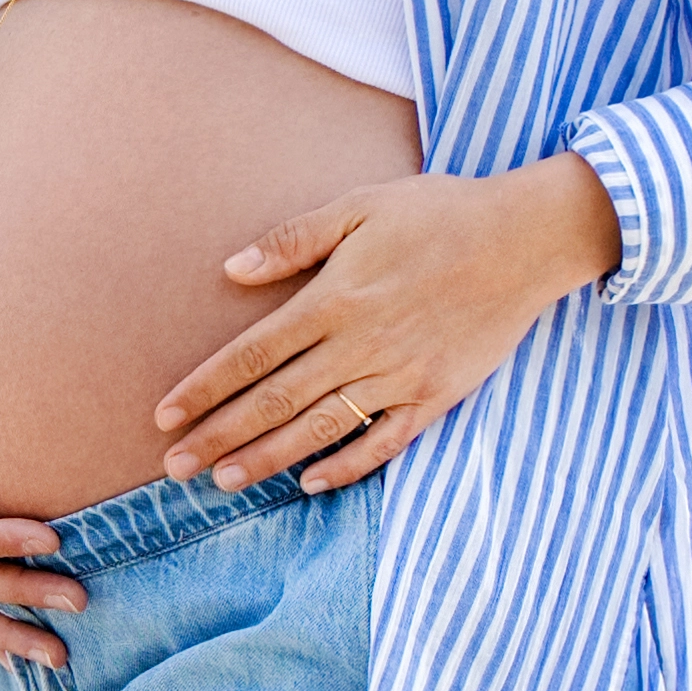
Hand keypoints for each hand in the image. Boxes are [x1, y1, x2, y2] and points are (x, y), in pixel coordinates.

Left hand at [156, 158, 619, 493]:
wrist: (527, 237)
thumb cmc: (440, 213)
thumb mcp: (361, 206)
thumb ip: (295, 240)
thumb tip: (233, 269)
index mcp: (335, 298)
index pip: (253, 355)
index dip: (204, 388)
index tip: (164, 416)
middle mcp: (361, 344)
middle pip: (275, 402)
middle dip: (220, 437)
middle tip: (175, 469)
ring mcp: (401, 375)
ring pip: (322, 429)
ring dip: (269, 459)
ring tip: (225, 482)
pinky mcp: (437, 395)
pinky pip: (386, 441)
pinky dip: (349, 466)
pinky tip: (313, 484)